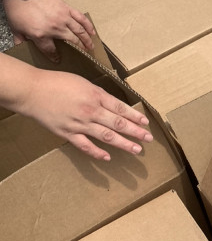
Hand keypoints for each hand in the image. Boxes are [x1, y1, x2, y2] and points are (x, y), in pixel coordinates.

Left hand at [2, 0, 94, 61]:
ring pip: (80, 31)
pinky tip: (92, 32)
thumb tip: (22, 47)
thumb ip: (20, 40)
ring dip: (87, 40)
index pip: (51, 51)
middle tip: (85, 54)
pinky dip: (88, 25)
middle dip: (80, 49)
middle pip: (72, 41)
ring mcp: (63, 18)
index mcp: (41, 35)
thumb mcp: (15, 28)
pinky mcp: (67, 9)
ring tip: (92, 46)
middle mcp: (55, 28)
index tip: (57, 59)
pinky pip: (81, 18)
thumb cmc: (17, 10)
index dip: (54, 57)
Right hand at [18, 69, 153, 160]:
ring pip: (106, 136)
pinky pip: (85, 145)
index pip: (121, 108)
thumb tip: (114, 104)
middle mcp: (91, 111)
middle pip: (118, 123)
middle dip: (136, 132)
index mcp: (96, 96)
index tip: (146, 123)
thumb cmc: (58, 83)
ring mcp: (80, 124)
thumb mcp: (84, 83)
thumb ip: (99, 94)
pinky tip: (108, 157)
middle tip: (149, 138)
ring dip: (124, 143)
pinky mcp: (67, 133)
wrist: (32, 91)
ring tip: (137, 149)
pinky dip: (97, 153)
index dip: (135, 116)